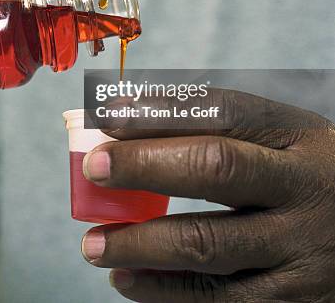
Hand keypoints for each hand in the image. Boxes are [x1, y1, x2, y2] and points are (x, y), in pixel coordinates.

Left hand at [80, 89, 334, 301]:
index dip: (159, 112)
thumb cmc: (300, 179)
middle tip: (93, 169)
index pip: (222, 111)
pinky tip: (128, 282)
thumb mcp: (278, 142)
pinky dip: (165, 293)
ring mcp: (303, 252)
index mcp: (295, 138)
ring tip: (94, 244)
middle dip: (144, 166)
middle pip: (215, 170)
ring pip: (209, 247)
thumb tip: (123, 119)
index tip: (107, 118)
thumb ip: (211, 130)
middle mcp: (303, 190)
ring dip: (140, 246)